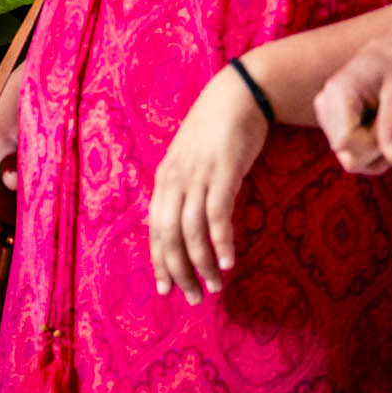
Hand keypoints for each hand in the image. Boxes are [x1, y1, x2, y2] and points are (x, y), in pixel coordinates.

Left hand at [148, 67, 267, 302]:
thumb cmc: (214, 131)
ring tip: (214, 286)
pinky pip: (217, 214)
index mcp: (164, 179)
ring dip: (202, 263)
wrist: (236, 95)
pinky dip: (220, 241)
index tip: (166, 288)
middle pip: (168, 235)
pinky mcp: (223, 172)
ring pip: (191, 231)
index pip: (154, 229)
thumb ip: (179, 190)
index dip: (159, 261)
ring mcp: (198, 176)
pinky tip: (228, 262)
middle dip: (178, 270)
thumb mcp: (188, 161)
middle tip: (192, 297)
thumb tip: (167, 223)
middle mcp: (174, 179)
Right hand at [315, 21, 391, 174]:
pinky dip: (374, 154)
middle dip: (378, 148)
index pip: (347, 142)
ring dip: (378, 153)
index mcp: (337, 93)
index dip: (376, 142)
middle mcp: (324, 106)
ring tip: (391, 126)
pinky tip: (383, 133)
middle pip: (348, 154)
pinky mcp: (333, 126)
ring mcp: (326, 117)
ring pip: (349, 160)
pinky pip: (351, 157)